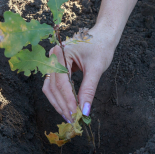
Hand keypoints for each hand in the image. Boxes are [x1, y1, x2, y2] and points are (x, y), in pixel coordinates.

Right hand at [42, 0, 139, 121]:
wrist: (104, 34)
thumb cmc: (101, 46)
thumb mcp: (96, 69)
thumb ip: (88, 90)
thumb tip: (84, 111)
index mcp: (60, 53)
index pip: (60, 82)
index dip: (67, 100)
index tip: (75, 114)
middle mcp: (52, 56)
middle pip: (52, 86)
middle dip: (61, 104)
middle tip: (71, 119)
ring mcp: (53, 61)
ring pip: (51, 87)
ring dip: (59, 102)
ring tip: (69, 116)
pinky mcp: (58, 66)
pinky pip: (55, 84)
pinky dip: (61, 96)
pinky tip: (68, 105)